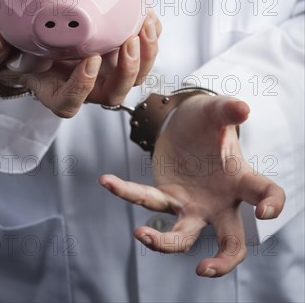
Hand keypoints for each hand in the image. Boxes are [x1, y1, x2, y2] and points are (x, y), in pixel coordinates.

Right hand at [0, 11, 160, 116]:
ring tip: (143, 24)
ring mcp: (103, 71)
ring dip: (145, 53)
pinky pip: (141, 50)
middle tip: (128, 42)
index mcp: (53, 91)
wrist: (26, 38)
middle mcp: (84, 86)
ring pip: (134, 75)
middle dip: (127, 71)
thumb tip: (1, 41)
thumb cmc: (10, 50)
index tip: (89, 59)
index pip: (70, 103)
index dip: (83, 86)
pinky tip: (145, 14)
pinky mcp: (116, 52)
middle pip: (113, 93)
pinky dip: (149, 34)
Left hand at [99, 93, 284, 276]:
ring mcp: (193, 204)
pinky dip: (126, 191)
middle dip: (223, 262)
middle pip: (231, 241)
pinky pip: (147, 200)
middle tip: (203, 270)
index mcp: (240, 178)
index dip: (272, 205)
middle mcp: (220, 201)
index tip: (264, 212)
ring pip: (182, 235)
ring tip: (140, 234)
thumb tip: (242, 108)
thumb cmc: (208, 120)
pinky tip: (107, 180)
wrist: (184, 121)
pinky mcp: (167, 197)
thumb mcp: (216, 110)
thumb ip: (228, 109)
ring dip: (163, 241)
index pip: (266, 194)